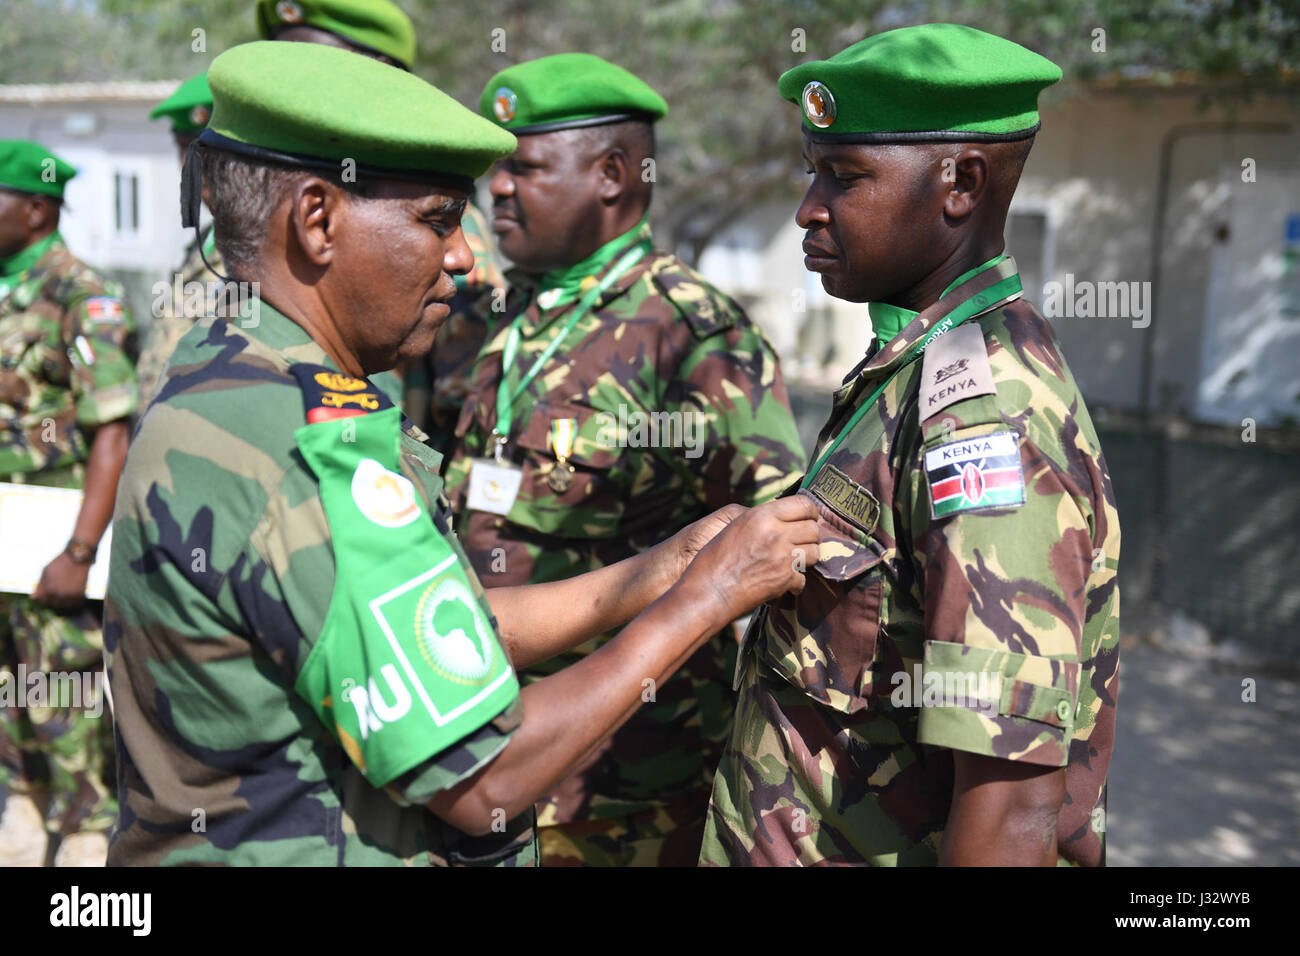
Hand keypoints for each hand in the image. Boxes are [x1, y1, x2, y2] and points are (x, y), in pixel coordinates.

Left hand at [32, 551, 90, 610]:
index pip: (44, 601)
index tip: (51, 593)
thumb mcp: (46, 572)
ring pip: (66, 605)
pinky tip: (75, 594)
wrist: (77, 557)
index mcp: (48, 589)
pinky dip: (76, 601)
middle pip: (55, 605)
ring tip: (68, 594)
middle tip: (60, 593)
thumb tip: (32, 598)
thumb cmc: (59, 563)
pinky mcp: (80, 593)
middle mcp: (58, 594)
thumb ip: (39, 586)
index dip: (46, 598)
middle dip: (56, 600)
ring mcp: (69, 595)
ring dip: (66, 602)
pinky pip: (77, 603)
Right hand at [681, 493, 819, 621]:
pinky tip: (783, 582)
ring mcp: (782, 557)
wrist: (708, 592)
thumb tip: (782, 519)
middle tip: (800, 543)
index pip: (804, 504)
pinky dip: (795, 583)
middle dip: (810, 536)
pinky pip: (803, 578)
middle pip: (813, 528)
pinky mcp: (785, 579)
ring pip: (815, 552)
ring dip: (807, 558)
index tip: (807, 518)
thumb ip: (761, 520)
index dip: (810, 512)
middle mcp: (775, 533)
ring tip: (793, 562)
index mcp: (762, 515)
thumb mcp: (734, 527)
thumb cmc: (713, 560)